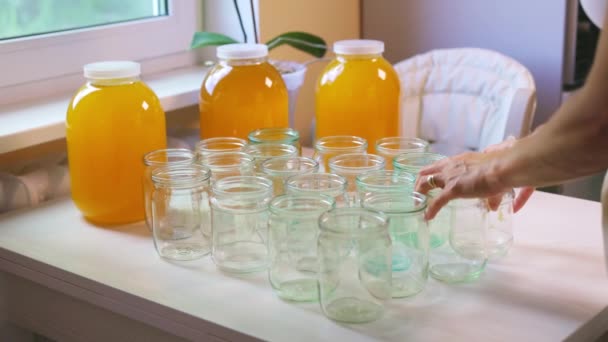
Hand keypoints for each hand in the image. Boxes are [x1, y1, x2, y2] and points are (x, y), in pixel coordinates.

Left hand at [415, 138, 533, 218]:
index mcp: (458, 161)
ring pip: (425, 183)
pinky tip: (427, 217)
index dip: (431, 174)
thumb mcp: (492, 179)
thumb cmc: (501, 170)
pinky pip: (436, 201)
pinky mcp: (453, 189)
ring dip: (418, 193)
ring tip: (417, 203)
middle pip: (426, 172)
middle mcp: (450, 166)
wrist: (503, 168)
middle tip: (418, 193)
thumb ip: (491, 194)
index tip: (428, 182)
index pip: (439, 165)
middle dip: (419, 183)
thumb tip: (493, 207)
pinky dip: (430, 210)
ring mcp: (450, 177)